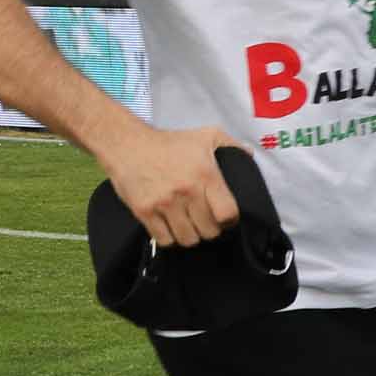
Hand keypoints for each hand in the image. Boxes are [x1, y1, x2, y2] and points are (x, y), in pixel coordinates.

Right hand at [102, 121, 241, 247]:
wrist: (126, 144)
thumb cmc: (169, 142)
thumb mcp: (206, 135)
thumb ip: (231, 145)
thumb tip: (249, 155)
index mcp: (206, 176)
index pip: (227, 214)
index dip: (230, 220)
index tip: (225, 217)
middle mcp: (187, 192)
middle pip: (209, 231)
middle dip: (210, 229)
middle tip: (206, 222)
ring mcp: (164, 204)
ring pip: (188, 239)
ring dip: (191, 235)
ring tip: (189, 226)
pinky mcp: (144, 211)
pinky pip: (164, 239)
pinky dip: (169, 238)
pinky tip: (171, 227)